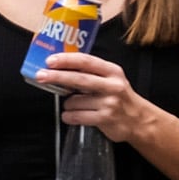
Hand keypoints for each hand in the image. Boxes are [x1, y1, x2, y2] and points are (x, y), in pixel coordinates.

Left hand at [33, 46, 152, 137]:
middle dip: (56, 76)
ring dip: (67, 104)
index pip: (86, 61)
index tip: (49, 60)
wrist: (139, 120)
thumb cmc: (118, 96)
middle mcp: (112, 85)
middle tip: (40, 75)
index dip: (66, 59)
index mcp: (112, 71)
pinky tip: (72, 116)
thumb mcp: (110, 78)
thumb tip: (58, 66)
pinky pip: (77, 116)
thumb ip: (90, 72)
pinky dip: (69, 116)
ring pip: (74, 101)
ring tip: (75, 105)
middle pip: (79, 79)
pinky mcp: (106, 118)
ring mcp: (110, 103)